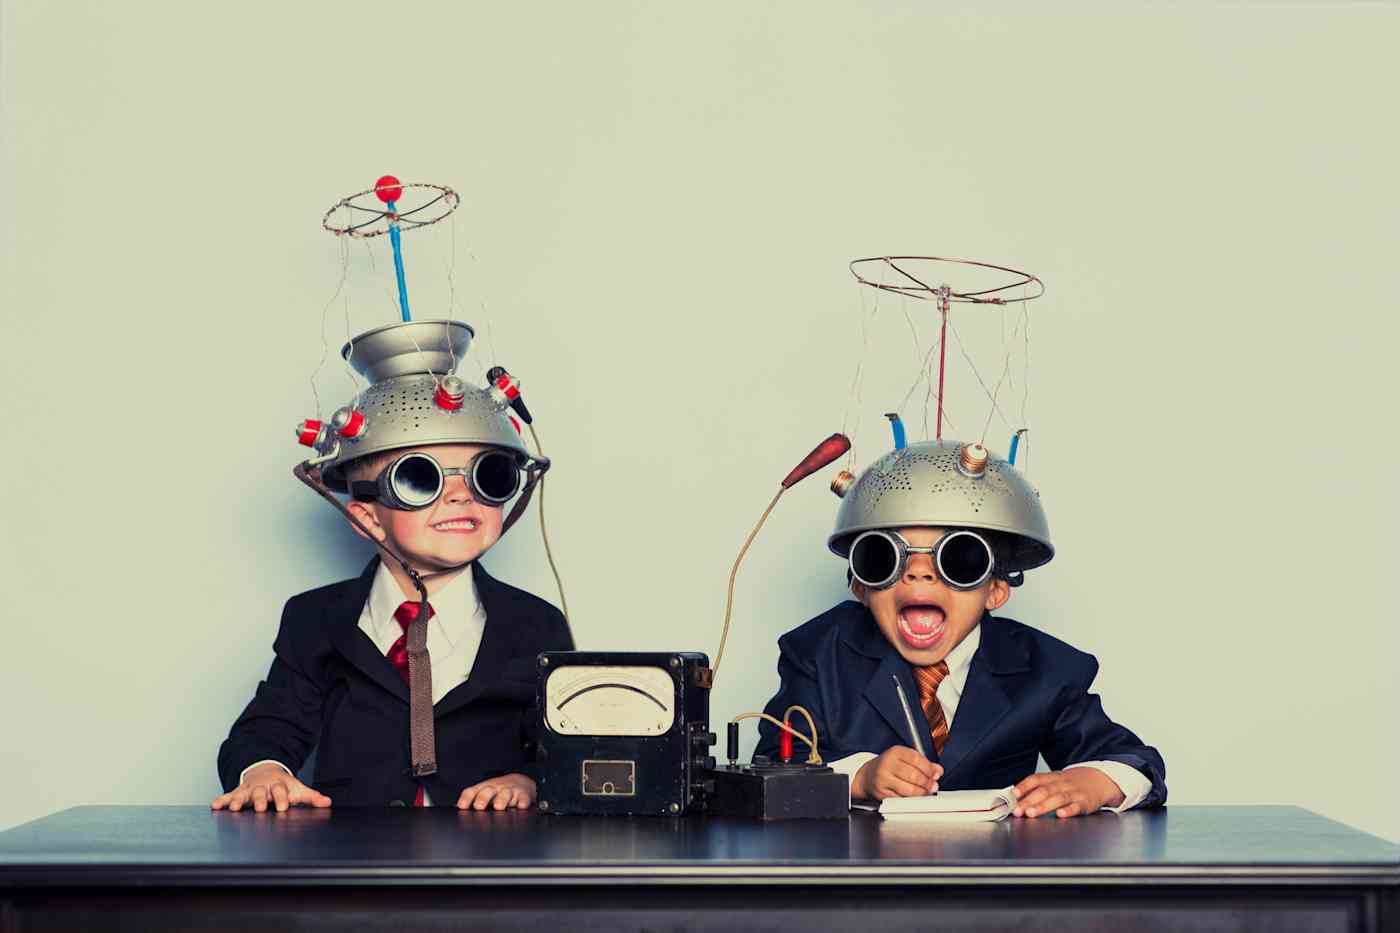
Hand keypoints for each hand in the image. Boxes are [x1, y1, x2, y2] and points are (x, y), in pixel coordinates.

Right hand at [211, 763, 331, 812]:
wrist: (266, 771)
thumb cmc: (284, 785)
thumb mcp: (298, 789)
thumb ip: (311, 797)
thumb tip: (328, 802)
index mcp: (279, 785)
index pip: (281, 791)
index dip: (282, 799)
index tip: (283, 808)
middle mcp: (264, 786)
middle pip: (261, 792)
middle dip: (260, 800)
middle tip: (259, 808)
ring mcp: (250, 789)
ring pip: (243, 794)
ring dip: (238, 801)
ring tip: (234, 808)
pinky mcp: (238, 792)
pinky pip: (228, 796)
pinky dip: (222, 801)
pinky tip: (214, 806)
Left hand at [456, 773, 535, 810]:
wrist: (521, 781)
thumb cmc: (499, 791)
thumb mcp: (485, 793)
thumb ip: (473, 801)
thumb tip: (458, 811)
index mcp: (484, 788)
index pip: (472, 791)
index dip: (466, 798)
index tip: (462, 807)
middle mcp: (496, 788)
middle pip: (488, 790)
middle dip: (483, 798)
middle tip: (479, 806)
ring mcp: (510, 791)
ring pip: (506, 794)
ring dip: (502, 799)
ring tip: (499, 806)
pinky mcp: (523, 796)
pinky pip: (523, 799)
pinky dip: (522, 802)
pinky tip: (520, 806)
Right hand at [851, 746, 942, 799]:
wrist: (868, 776)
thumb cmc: (889, 766)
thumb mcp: (904, 758)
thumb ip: (922, 763)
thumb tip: (938, 771)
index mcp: (894, 752)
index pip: (916, 759)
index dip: (929, 768)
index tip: (936, 774)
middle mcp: (887, 764)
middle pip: (913, 775)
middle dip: (927, 783)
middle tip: (934, 786)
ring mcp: (883, 779)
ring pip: (908, 790)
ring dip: (921, 793)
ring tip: (926, 792)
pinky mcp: (882, 793)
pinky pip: (901, 800)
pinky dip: (911, 800)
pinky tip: (915, 797)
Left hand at [1012, 767, 1123, 817]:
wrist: (1100, 780)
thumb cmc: (1072, 783)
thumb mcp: (1056, 780)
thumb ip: (1038, 787)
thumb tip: (1016, 797)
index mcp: (1053, 777)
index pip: (1036, 779)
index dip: (1024, 786)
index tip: (1013, 794)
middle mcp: (1062, 784)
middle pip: (1044, 790)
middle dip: (1029, 800)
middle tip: (1018, 810)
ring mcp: (1074, 793)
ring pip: (1058, 798)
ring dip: (1043, 806)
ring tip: (1031, 813)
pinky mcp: (1085, 803)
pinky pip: (1076, 806)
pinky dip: (1068, 810)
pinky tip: (1060, 814)